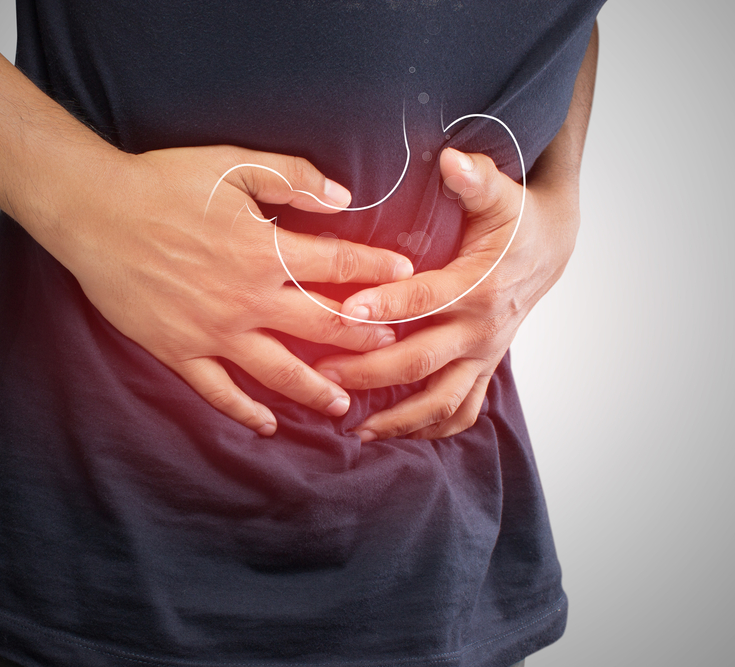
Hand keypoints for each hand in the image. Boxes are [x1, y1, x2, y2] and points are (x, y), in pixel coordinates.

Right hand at [37, 145, 413, 435]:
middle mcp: (247, 300)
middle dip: (362, 337)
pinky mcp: (179, 351)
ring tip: (343, 404)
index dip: (377, 268)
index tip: (407, 275)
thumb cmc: (163, 184)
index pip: (339, 264)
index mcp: (265, 252)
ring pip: (278, 371)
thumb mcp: (232, 165)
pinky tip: (266, 424)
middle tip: (391, 347)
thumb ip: (292, 179)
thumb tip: (343, 197)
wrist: (95, 212)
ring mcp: (213, 332)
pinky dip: (244, 410)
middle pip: (320, 326)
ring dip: (316, 389)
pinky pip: (218, 391)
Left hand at [314, 147, 579, 440]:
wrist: (552, 249)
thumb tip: (451, 159)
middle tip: (322, 374)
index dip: (386, 306)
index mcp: (480, 285)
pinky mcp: (483, 369)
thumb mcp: (503, 194)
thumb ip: (476, 179)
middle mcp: (482, 329)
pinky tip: (392, 433)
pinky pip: (460, 411)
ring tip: (353, 429)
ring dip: (397, 419)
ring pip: (441, 401)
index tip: (344, 312)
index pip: (425, 299)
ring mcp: (484, 356)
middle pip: (421, 360)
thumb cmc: (517, 219)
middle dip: (369, 371)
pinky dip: (429, 429)